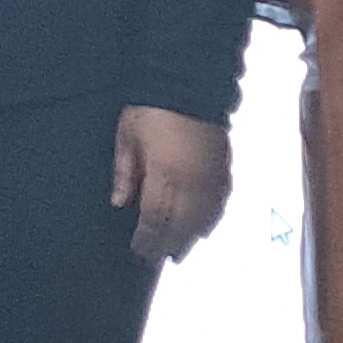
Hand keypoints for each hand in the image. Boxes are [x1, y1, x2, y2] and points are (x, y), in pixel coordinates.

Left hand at [109, 105, 234, 263]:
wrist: (188, 81)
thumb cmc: (150, 108)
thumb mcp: (126, 138)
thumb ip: (124, 173)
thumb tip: (119, 204)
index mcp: (164, 172)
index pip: (154, 217)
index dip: (146, 238)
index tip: (138, 252)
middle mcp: (191, 180)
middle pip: (181, 223)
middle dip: (168, 244)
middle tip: (158, 260)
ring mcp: (212, 174)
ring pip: (204, 216)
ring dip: (191, 236)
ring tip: (180, 253)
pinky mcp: (224, 166)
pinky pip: (221, 200)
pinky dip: (212, 217)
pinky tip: (205, 227)